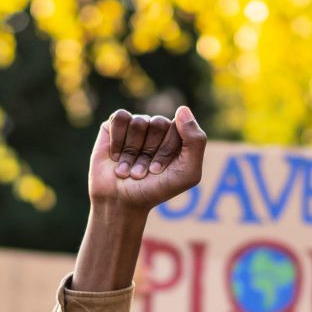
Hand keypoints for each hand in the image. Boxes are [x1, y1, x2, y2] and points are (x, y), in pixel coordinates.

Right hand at [88, 106, 206, 210]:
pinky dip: (118, 141)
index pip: (178, 128)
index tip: (159, 171)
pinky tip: (116, 156)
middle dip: (149, 152)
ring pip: (138, 122)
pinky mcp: (115, 125)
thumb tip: (182, 108)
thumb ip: (196, 141)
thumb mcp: (187, 173)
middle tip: (142, 171)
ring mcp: (136, 125)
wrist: (120, 202)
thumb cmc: (156, 190)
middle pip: (158, 123)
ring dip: (132, 151)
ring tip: (128, 168)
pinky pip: (121, 117)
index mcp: (178, 136)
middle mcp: (158, 128)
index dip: (167, 151)